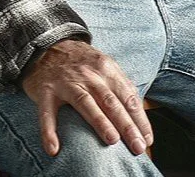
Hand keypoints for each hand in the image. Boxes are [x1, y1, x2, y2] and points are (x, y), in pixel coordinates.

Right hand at [21, 39, 152, 156]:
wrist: (48, 45)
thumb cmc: (82, 62)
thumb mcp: (104, 66)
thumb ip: (120, 85)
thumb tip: (140, 111)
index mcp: (106, 69)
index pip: (127, 96)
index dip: (139, 119)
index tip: (147, 139)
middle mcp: (89, 75)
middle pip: (111, 101)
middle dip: (127, 125)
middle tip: (137, 146)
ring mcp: (67, 82)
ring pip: (86, 103)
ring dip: (100, 122)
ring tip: (113, 140)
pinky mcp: (46, 91)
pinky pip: (47, 113)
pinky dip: (49, 131)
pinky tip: (54, 148)